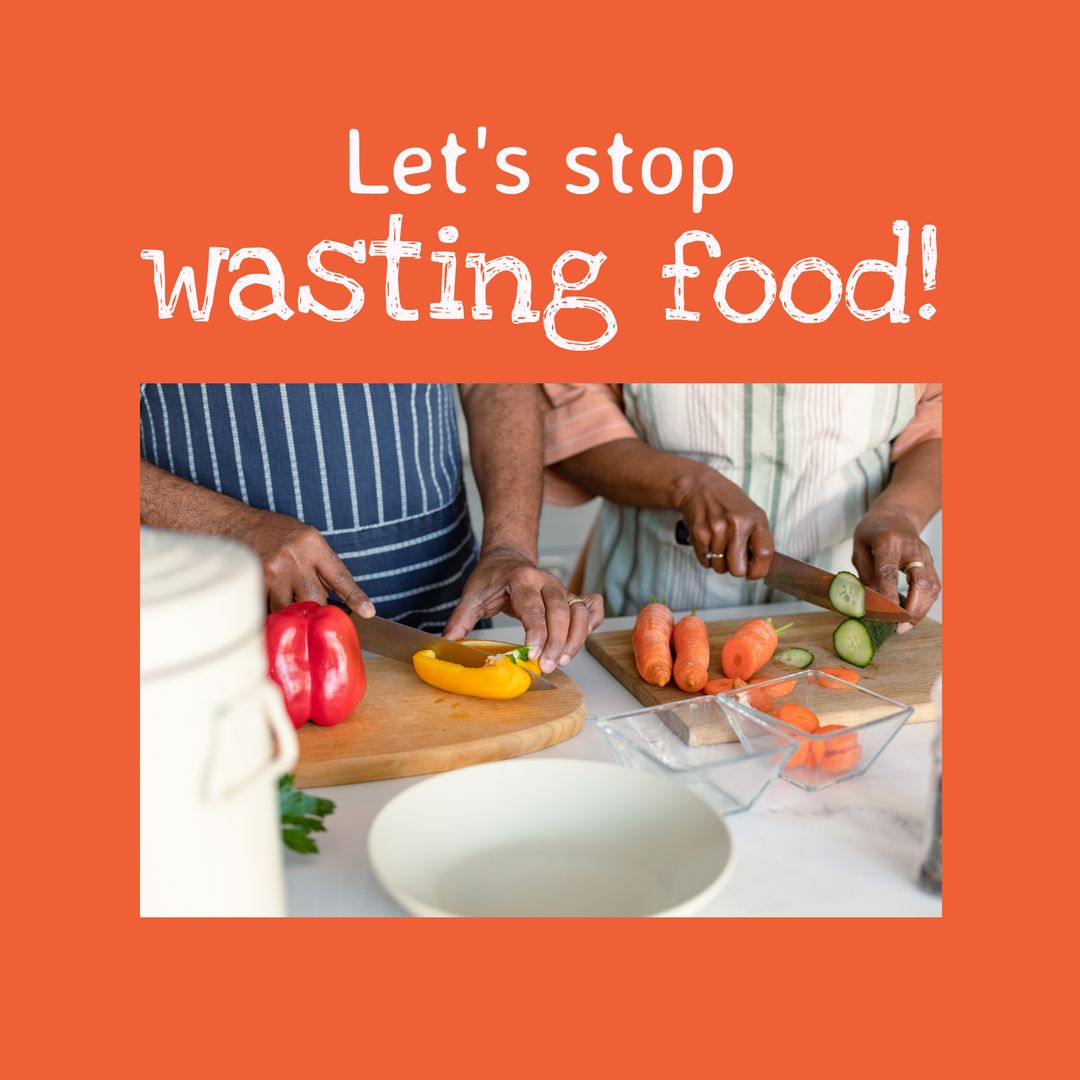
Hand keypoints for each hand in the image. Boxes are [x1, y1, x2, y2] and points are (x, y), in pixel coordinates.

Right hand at [225, 505, 373, 615]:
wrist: (235, 524)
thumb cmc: (274, 533)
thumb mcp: (305, 539)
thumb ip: (321, 564)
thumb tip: (340, 595)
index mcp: (313, 544)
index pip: (340, 575)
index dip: (355, 596)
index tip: (367, 612)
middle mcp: (296, 558)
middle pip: (316, 599)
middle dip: (314, 609)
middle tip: (307, 607)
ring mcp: (275, 571)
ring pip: (291, 609)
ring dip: (289, 611)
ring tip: (281, 597)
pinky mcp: (257, 582)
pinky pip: (270, 608)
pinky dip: (271, 609)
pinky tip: (267, 596)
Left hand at [443, 546, 604, 672]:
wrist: (508, 557)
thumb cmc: (492, 577)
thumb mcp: (472, 595)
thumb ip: (461, 619)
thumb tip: (447, 643)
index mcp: (522, 579)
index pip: (533, 607)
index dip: (536, 632)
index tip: (532, 653)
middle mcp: (547, 582)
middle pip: (561, 612)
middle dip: (557, 642)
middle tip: (547, 666)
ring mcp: (562, 588)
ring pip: (580, 612)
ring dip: (576, 638)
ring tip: (563, 660)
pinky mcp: (571, 597)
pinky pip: (592, 607)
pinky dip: (594, 623)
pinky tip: (582, 641)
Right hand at [673, 463, 773, 578]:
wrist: (698, 486)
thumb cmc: (727, 501)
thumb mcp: (750, 512)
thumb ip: (757, 538)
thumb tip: (757, 568)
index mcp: (755, 519)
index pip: (764, 554)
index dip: (759, 570)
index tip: (754, 574)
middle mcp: (737, 525)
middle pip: (738, 569)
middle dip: (735, 569)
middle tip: (733, 559)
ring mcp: (716, 530)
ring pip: (719, 567)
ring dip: (719, 561)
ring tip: (719, 543)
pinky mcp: (699, 534)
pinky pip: (705, 561)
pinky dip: (707, 556)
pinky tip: (708, 540)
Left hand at [853, 507, 939, 630]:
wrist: (896, 515)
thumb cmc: (873, 532)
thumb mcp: (859, 548)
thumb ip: (865, 574)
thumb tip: (871, 602)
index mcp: (888, 541)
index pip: (889, 572)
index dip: (888, 595)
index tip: (884, 614)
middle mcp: (912, 548)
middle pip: (921, 581)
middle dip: (913, 608)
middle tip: (899, 626)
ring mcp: (925, 556)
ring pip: (932, 586)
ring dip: (921, 610)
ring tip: (905, 626)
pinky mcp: (931, 564)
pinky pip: (933, 587)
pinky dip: (925, 604)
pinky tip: (912, 615)